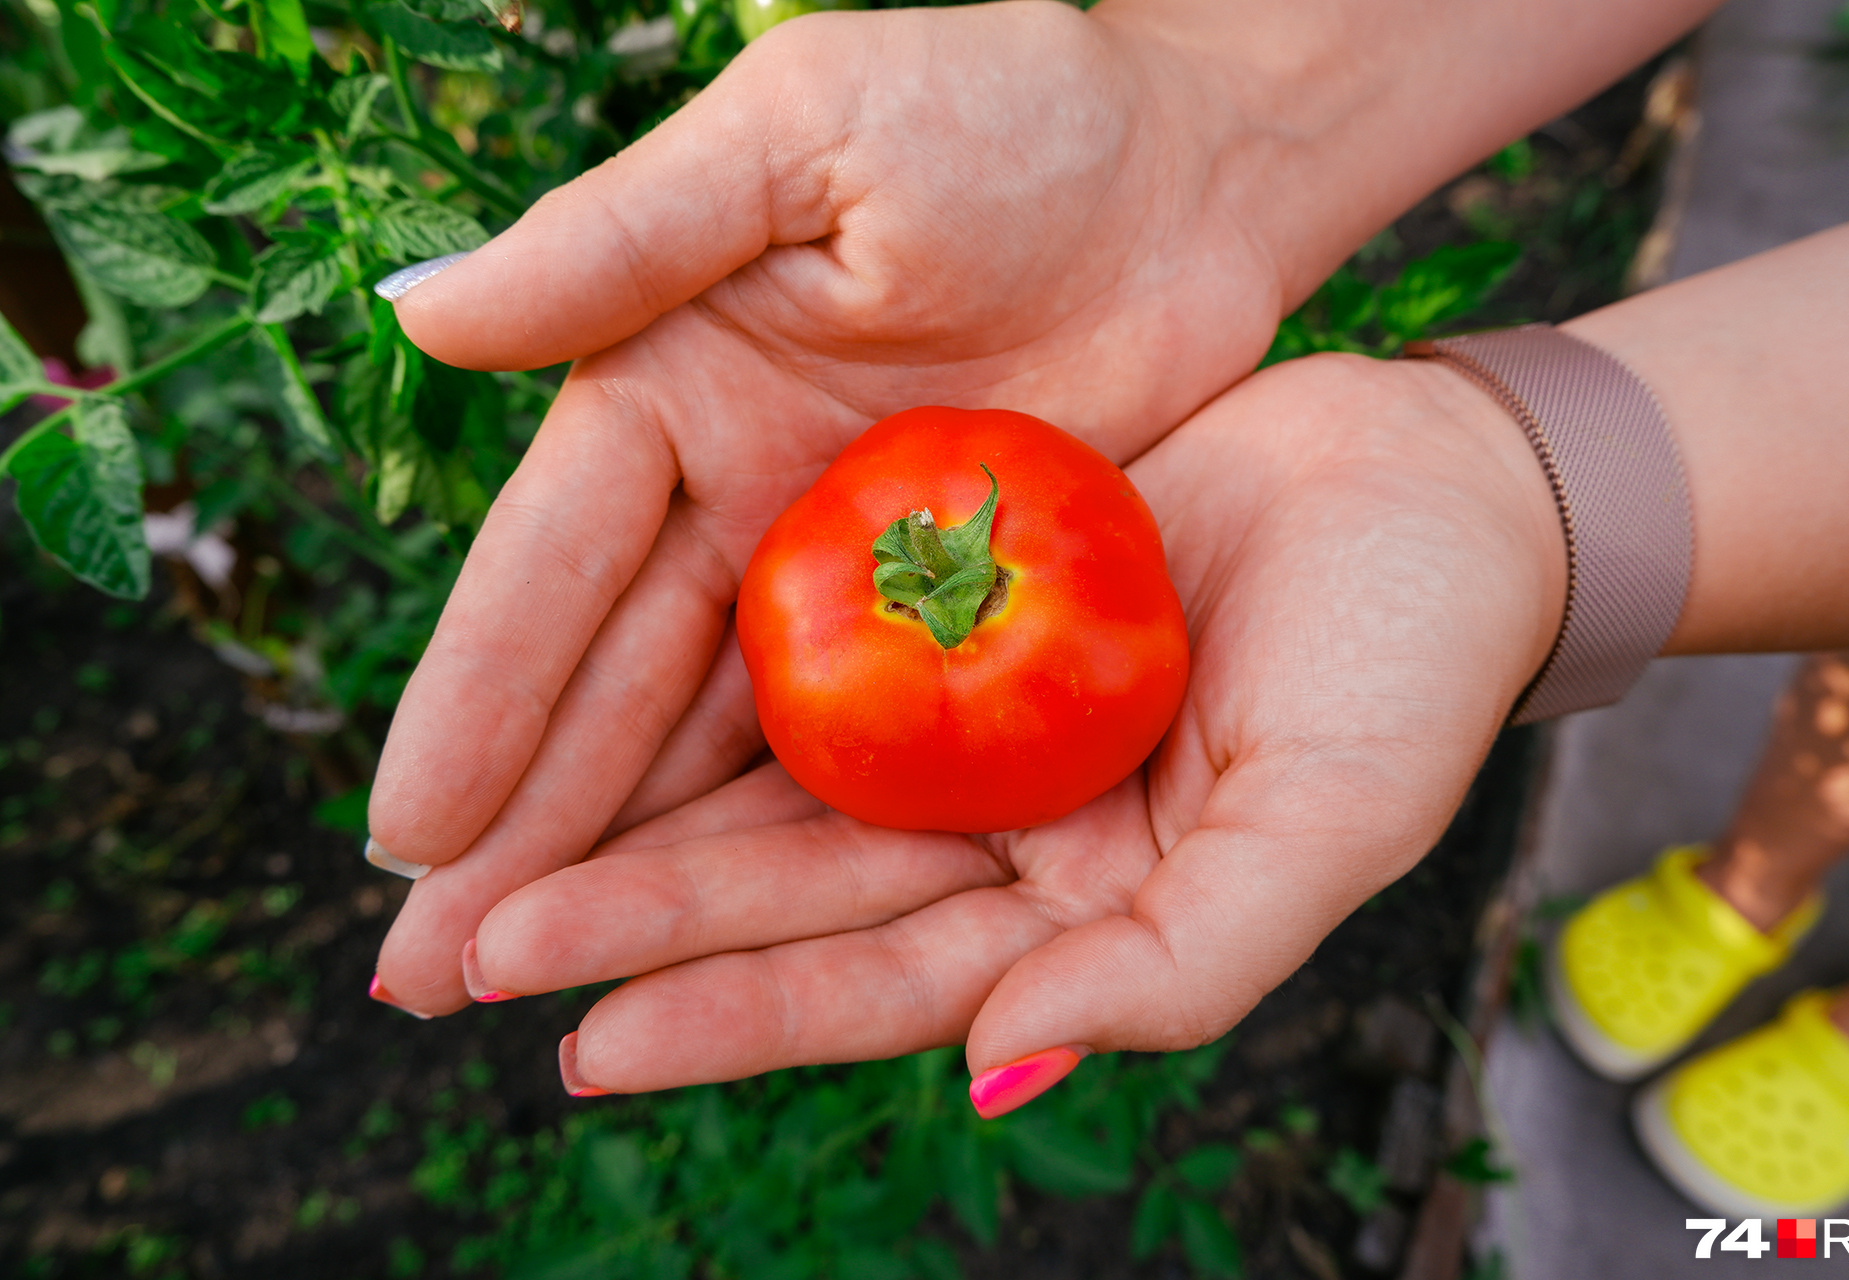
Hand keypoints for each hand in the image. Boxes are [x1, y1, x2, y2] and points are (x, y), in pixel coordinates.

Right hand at [367, 1, 1317, 1011]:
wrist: (1193, 169)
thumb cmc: (1003, 109)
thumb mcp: (802, 136)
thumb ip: (623, 238)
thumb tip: (420, 314)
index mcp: (665, 388)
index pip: (550, 571)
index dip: (478, 704)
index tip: (407, 839)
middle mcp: (728, 497)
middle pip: (604, 689)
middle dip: (519, 832)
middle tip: (427, 979)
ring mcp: (832, 570)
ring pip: (705, 744)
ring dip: (625, 865)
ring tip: (534, 990)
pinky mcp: (943, 616)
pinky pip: (844, 746)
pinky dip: (771, 836)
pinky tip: (713, 932)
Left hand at [452, 352, 1567, 1089]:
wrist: (1437, 476)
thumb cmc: (1414, 661)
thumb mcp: (1326, 828)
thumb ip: (1176, 966)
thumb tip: (999, 1073)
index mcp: (1080, 911)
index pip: (886, 983)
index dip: (741, 1017)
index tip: (588, 1044)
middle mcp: (1005, 826)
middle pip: (792, 890)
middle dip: (631, 928)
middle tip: (461, 958)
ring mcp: (975, 710)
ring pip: (776, 777)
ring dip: (633, 818)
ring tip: (479, 864)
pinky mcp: (958, 591)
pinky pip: (816, 637)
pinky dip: (713, 670)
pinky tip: (592, 696)